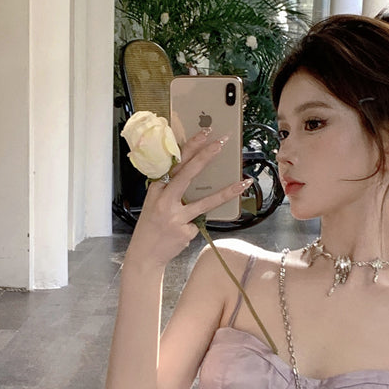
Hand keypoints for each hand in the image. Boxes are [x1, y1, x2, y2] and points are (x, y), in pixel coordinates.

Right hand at [125, 132, 252, 269]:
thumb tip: (193, 172)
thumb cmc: (150, 226)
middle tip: (222, 142)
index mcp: (156, 189)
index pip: (175, 163)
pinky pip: (198, 223)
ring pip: (205, 202)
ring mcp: (176, 217)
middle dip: (206, 156)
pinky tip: (181, 233)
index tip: (205, 133)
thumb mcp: (153, 203)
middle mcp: (164, 201)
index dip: (191, 147)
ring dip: (226, 192)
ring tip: (244, 183)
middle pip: (188, 174)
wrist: (144, 255)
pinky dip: (193, 226)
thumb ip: (169, 189)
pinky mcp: (185, 232)